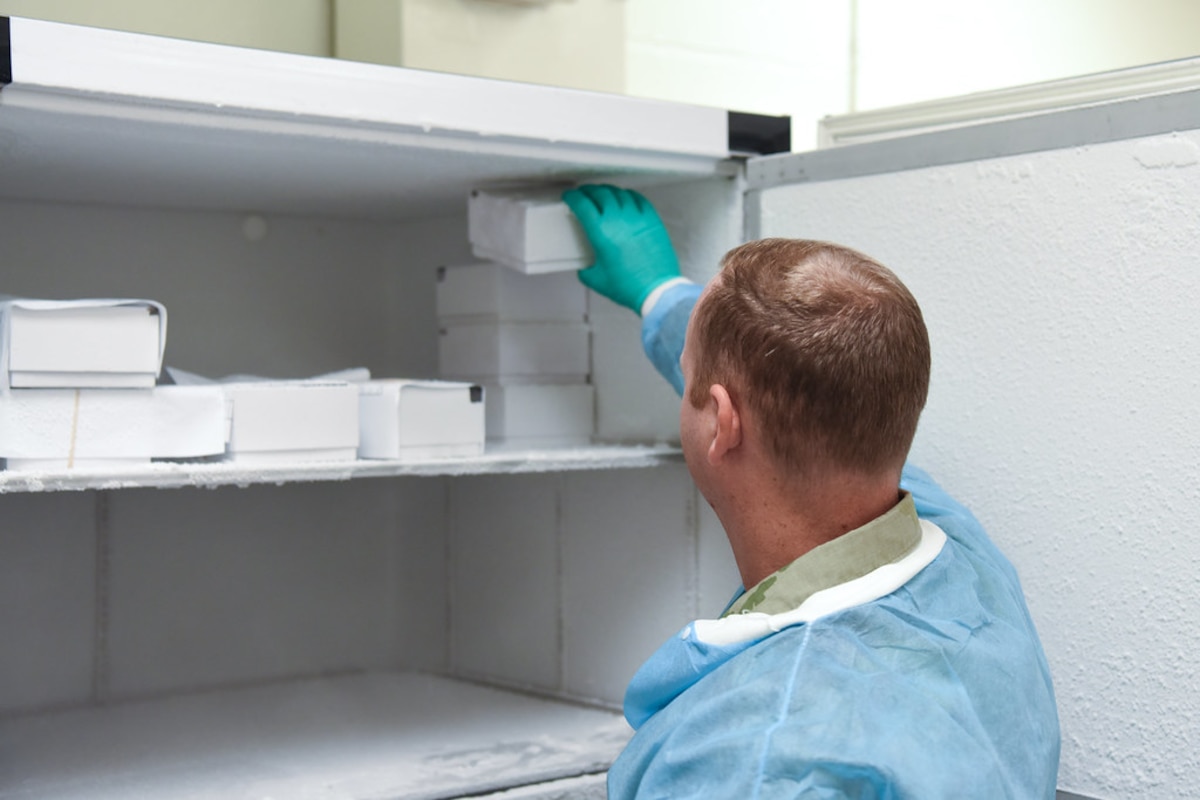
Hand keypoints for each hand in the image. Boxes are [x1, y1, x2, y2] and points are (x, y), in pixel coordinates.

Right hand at [563, 184, 680, 313]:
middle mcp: (618, 220)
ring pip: (619, 193)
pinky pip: (638, 199)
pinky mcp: (652, 220)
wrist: (656, 289)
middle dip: (587, 191)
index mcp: (601, 232)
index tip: (569, 197)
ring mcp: (637, 217)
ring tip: (602, 194)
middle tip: (583, 194)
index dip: (572, 197)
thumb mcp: (597, 280)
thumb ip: (586, 270)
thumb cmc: (629, 286)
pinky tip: (625, 197)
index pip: (582, 204)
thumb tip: (585, 267)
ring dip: (607, 191)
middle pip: (600, 193)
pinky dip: (628, 195)